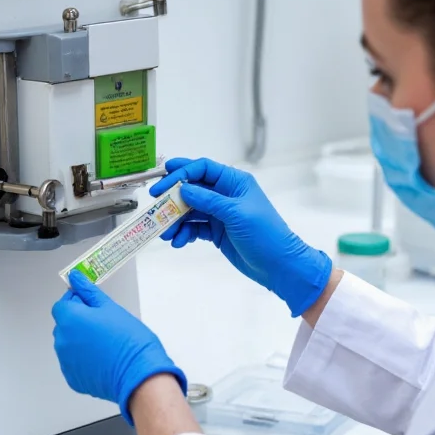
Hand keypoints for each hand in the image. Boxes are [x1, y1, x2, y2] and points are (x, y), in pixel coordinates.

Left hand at [51, 270, 186, 424]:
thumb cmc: (129, 341)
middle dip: (78, 321)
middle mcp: (62, 340)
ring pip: (68, 344)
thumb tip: (75, 278)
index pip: (62, 304)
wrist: (138, 374)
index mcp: (70, 319)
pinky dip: (83, 359)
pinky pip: (74, 363)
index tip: (90, 304)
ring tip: (105, 343)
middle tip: (102, 324)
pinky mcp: (73, 378)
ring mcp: (66, 361)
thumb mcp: (110, 308)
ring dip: (80, 340)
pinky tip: (102, 358)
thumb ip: (88, 292)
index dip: (76, 302)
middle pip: (64, 324)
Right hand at [149, 157, 332, 316]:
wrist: (279, 265)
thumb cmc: (265, 234)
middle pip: (192, 189)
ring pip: (190, 211)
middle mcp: (225, 195)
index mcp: (234, 182)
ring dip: (175, 220)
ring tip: (165, 232)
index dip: (181, 172)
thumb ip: (208, 200)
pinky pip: (194, 228)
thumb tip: (185, 188)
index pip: (203, 169)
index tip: (163, 183)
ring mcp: (220, 214)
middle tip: (155, 206)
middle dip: (173, 198)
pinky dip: (184, 234)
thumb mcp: (236, 214)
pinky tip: (178, 242)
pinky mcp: (216, 232)